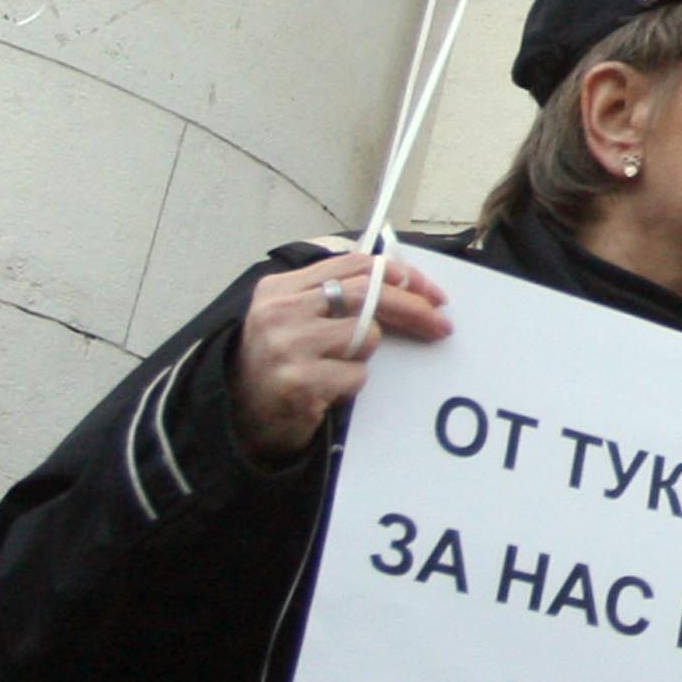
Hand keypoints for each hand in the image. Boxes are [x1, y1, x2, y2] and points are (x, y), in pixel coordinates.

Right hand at [231, 250, 450, 461]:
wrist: (239, 415)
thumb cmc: (279, 362)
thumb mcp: (294, 316)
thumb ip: (335, 294)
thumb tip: (403, 282)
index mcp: (281, 287)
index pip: (355, 266)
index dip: (402, 276)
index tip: (431, 294)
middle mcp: (281, 311)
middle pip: (368, 294)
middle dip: (414, 309)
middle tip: (441, 325)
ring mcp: (288, 345)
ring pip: (366, 336)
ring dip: (364, 355)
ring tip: (335, 366)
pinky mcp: (299, 382)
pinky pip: (356, 375)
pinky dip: (350, 384)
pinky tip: (325, 390)